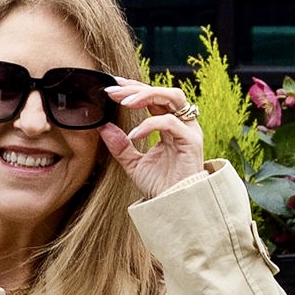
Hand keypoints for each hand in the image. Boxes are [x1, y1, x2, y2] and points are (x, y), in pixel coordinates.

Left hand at [101, 78, 204, 200]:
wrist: (173, 207)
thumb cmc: (160, 186)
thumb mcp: (134, 164)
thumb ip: (120, 146)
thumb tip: (103, 127)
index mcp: (169, 124)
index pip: (153, 97)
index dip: (133, 88)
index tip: (112, 87)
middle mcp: (181, 123)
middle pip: (162, 91)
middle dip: (136, 88)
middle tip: (113, 91)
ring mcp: (188, 130)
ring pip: (172, 97)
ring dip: (146, 95)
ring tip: (124, 102)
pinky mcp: (192, 141)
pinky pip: (170, 122)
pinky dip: (149, 124)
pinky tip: (133, 134)